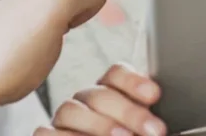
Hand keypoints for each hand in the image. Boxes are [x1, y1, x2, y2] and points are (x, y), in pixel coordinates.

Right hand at [37, 64, 165, 135]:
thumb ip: (145, 130)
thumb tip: (158, 129)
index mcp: (110, 99)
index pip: (115, 76)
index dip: (133, 81)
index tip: (154, 95)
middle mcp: (85, 106)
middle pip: (99, 94)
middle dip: (129, 112)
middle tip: (153, 131)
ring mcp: (63, 122)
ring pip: (71, 110)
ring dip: (101, 125)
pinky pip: (46, 133)